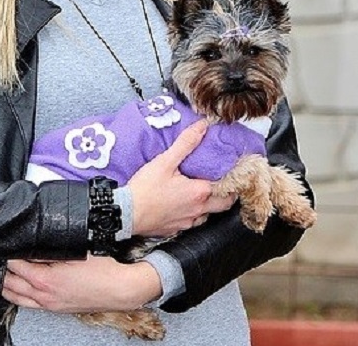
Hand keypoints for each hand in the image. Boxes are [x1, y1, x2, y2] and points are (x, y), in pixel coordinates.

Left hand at [2, 257, 160, 312]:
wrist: (121, 289)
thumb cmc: (103, 269)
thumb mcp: (76, 250)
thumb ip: (52, 246)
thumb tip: (35, 240)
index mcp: (46, 280)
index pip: (15, 266)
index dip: (7, 254)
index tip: (3, 245)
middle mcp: (44, 296)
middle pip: (10, 284)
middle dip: (1, 270)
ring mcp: (50, 305)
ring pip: (16, 298)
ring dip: (6, 285)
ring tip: (0, 272)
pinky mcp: (57, 308)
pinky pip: (28, 304)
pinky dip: (17, 295)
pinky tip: (17, 288)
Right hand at [129, 119, 235, 237]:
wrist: (125, 213)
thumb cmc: (144, 190)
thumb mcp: (165, 161)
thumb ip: (186, 143)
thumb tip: (202, 127)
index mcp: (199, 192)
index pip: (228, 187)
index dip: (232, 179)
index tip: (231, 172)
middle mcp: (197, 210)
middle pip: (223, 205)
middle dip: (226, 195)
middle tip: (222, 183)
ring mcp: (186, 223)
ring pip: (207, 215)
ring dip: (207, 206)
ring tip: (200, 194)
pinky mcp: (174, 230)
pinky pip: (190, 223)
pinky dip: (190, 215)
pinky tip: (181, 206)